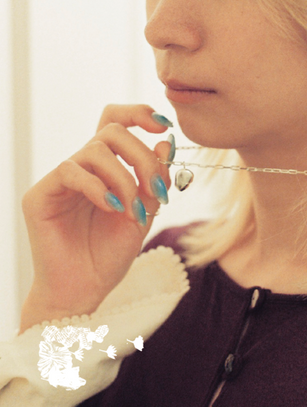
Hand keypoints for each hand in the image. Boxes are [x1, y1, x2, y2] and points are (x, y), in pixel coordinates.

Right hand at [20, 105, 173, 329]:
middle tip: (156, 189)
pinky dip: (98, 187)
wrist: (84, 293)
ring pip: (95, 148)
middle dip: (142, 155)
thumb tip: (165, 141)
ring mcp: (60, 178)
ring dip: (124, 177)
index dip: (139, 114)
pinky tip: (112, 207)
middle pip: (111, 130)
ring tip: (132, 210)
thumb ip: (154, 180)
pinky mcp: (41, 194)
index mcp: (104, 167)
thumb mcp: (144, 214)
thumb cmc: (109, 256)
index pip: (115, 121)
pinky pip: (70, 170)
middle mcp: (81, 166)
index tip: (165, 126)